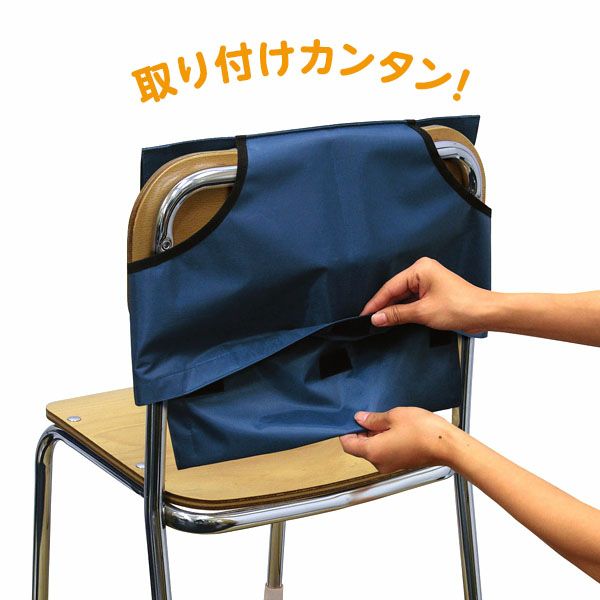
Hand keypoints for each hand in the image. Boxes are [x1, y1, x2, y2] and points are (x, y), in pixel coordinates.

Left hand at [339, 407, 457, 472]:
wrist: (447, 445)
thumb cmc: (424, 431)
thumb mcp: (394, 416)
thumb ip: (373, 419)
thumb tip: (360, 419)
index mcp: (373, 451)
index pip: (348, 445)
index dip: (346, 431)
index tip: (350, 420)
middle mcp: (379, 463)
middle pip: (360, 448)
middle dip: (362, 432)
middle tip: (371, 416)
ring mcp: (390, 465)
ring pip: (374, 450)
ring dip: (375, 436)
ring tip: (388, 420)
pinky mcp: (401, 464)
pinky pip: (386, 453)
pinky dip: (386, 441)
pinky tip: (396, 428)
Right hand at [361, 257, 492, 333]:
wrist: (485, 313)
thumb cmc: (461, 307)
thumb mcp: (423, 312)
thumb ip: (397, 314)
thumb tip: (377, 317)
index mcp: (420, 269)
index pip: (391, 287)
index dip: (376, 303)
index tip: (365, 315)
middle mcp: (423, 271)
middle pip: (396, 290)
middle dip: (384, 306)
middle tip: (370, 320)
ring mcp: (428, 280)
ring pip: (403, 295)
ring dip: (394, 309)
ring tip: (380, 321)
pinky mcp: (433, 290)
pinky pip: (412, 299)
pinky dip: (404, 309)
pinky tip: (396, 318)